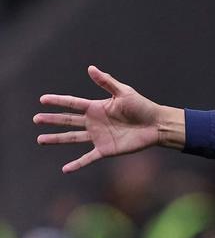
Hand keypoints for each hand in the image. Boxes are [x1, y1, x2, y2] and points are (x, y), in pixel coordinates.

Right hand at [34, 66, 183, 173]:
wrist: (157, 125)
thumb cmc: (142, 107)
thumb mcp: (124, 92)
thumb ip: (106, 82)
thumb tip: (91, 68)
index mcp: (96, 107)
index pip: (72, 103)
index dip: (58, 101)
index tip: (42, 100)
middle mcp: (94, 122)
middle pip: (68, 121)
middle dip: (52, 120)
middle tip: (36, 119)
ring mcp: (98, 136)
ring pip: (72, 138)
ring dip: (56, 139)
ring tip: (40, 139)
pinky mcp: (105, 149)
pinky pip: (88, 158)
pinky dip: (77, 164)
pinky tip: (65, 169)